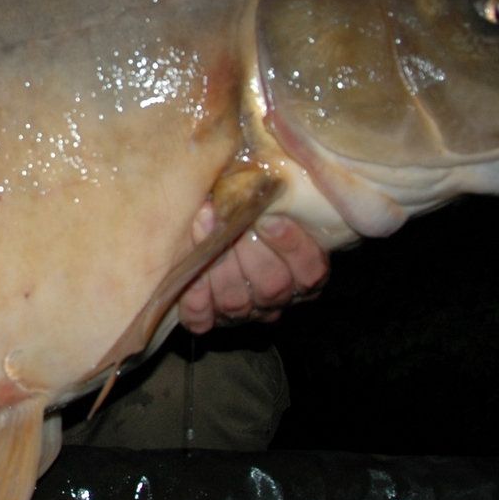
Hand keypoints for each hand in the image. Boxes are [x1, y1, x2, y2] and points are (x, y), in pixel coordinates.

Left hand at [174, 204, 327, 333]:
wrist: (205, 227)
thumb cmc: (240, 207)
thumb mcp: (260, 199)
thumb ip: (262, 194)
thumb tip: (251, 180)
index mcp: (301, 271)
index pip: (310, 270)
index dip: (291, 245)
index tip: (269, 218)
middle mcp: (276, 296)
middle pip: (273, 285)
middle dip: (248, 251)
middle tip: (230, 220)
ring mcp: (243, 312)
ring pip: (237, 302)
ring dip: (217, 266)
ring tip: (202, 230)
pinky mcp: (208, 319)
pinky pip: (202, 318)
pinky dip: (193, 296)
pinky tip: (188, 271)